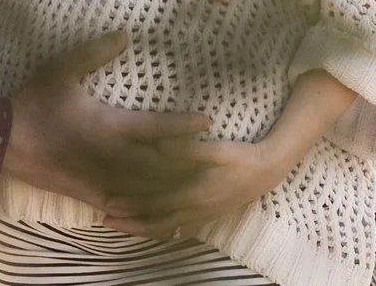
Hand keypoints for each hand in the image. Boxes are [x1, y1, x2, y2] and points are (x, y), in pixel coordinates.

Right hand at [4, 32, 213, 207]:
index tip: (208, 121)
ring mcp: (104, 181)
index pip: (157, 128)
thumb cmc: (36, 103)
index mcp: (109, 126)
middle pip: (162, 166)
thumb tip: (126, 34)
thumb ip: (95, 52)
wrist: (5, 144)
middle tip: (219, 157)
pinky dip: (150, 207)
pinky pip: (129, 206)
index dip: (184, 125)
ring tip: (201, 182)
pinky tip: (166, 209)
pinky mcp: (93, 196)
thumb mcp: (63, 69)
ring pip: (149, 190)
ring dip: (175, 186)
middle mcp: (112, 158)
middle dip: (190, 163)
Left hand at [103, 137, 290, 237]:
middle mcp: (197, 210)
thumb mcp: (218, 148)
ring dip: (144, 228)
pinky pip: (180, 228)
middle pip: (158, 223)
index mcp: (196, 193)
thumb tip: (159, 145)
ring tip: (123, 225)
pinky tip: (153, 226)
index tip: (109, 203)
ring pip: (168, 229)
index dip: (132, 205)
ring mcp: (203, 216)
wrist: (269, 169)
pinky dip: (162, 229)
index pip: (156, 204)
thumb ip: (188, 149)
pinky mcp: (209, 215)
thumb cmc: (243, 156)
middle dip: (131, 223)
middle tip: (106, 220)